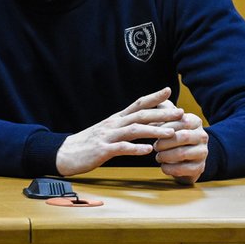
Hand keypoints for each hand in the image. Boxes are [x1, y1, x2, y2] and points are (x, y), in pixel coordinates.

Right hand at [56, 87, 181, 175]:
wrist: (64, 153)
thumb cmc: (89, 143)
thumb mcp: (109, 131)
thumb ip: (126, 126)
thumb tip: (146, 123)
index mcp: (116, 119)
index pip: (138, 103)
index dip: (154, 97)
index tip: (169, 90)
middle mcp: (114, 124)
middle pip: (141, 115)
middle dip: (162, 113)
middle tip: (180, 113)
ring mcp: (108, 136)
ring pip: (134, 130)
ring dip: (154, 131)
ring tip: (171, 133)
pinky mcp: (102, 150)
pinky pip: (121, 148)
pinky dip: (135, 148)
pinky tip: (148, 150)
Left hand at [152, 99, 208, 183]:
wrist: (187, 157)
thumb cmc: (174, 135)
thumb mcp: (169, 120)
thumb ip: (164, 108)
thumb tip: (162, 92)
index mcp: (195, 121)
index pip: (179, 121)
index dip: (164, 126)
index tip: (153, 131)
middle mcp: (202, 136)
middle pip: (182, 137)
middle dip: (165, 142)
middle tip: (155, 146)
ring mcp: (203, 152)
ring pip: (182, 153)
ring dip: (166, 156)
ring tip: (158, 156)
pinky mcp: (200, 168)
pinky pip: (184, 169)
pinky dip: (170, 168)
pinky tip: (163, 166)